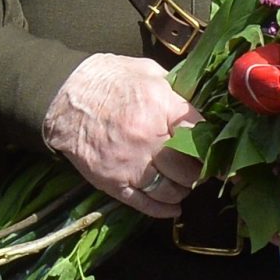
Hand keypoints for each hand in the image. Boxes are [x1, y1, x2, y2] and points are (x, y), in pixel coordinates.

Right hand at [41, 52, 201, 216]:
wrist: (61, 96)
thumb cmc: (106, 79)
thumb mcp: (146, 71)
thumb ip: (175, 90)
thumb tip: (198, 109)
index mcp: (160, 107)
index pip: (201, 135)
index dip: (211, 144)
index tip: (217, 151)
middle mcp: (148, 139)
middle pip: (190, 168)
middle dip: (198, 168)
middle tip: (199, 167)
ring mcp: (131, 165)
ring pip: (172, 190)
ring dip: (183, 189)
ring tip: (183, 182)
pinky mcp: (114, 182)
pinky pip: (146, 204)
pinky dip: (164, 209)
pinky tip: (173, 205)